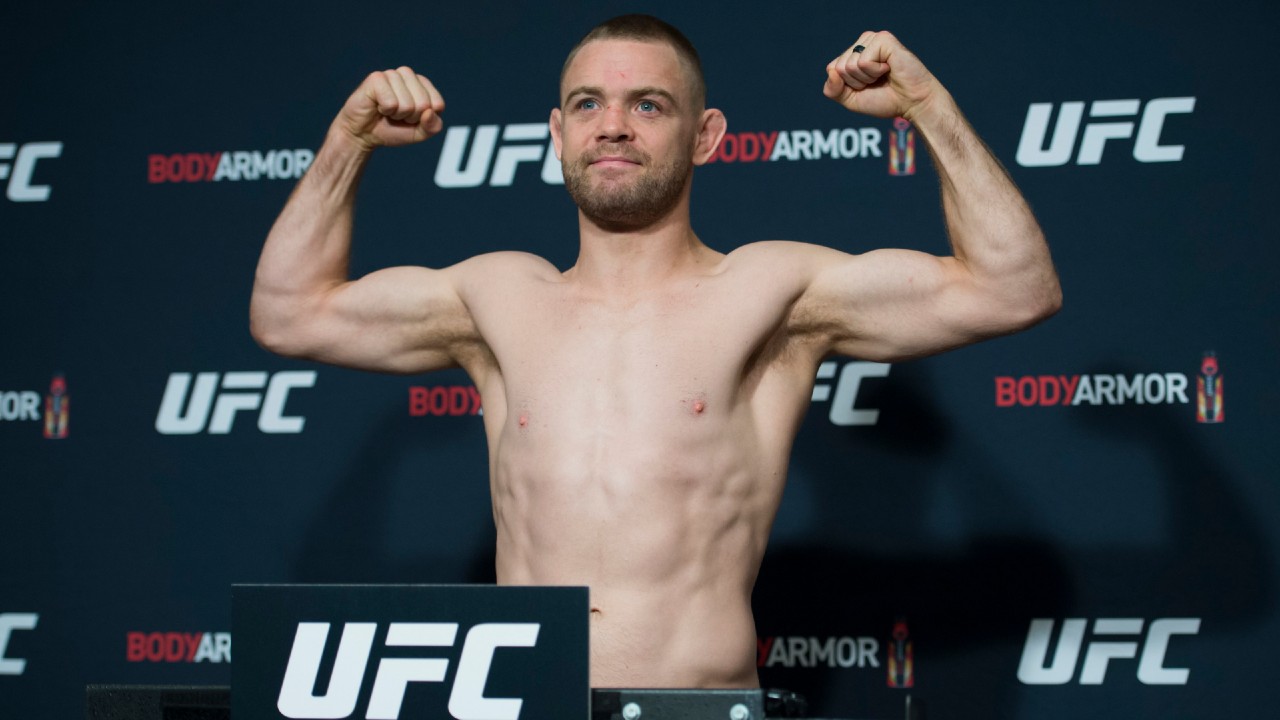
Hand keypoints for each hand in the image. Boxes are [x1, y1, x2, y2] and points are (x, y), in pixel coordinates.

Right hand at [335, 67, 445, 149]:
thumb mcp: (419, 133)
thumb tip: (430, 112)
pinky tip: (377, 106)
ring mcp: (392, 74)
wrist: (363, 134)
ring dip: (396, 115)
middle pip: (424, 104)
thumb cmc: (391, 129)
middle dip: (410, 118)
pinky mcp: (376, 78)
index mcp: (422, 84)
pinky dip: (385, 111)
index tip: (411, 119)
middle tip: (396, 116)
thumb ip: (433, 126)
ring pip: (408, 105)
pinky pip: (391, 103)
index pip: (438, 104)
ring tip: (386, 111)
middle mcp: (408, 75)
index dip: (424, 119)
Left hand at [822, 31, 939, 119]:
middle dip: (856, 83)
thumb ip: (832, 89)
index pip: (832, 68)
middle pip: (839, 67)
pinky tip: (889, 69)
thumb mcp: (851, 99)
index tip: (867, 87)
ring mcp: (873, 39)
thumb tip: (831, 71)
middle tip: (877, 82)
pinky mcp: (884, 39)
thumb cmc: (885, 100)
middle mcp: (863, 43)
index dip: (847, 86)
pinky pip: (863, 61)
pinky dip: (875, 72)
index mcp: (854, 53)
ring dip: (866, 78)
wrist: (912, 103)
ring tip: (884, 75)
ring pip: (850, 65)